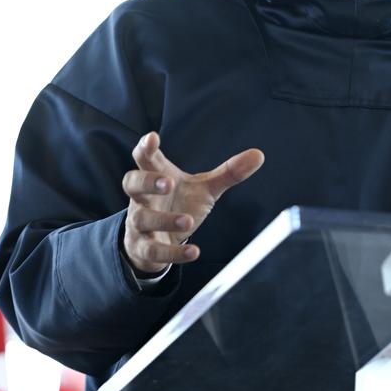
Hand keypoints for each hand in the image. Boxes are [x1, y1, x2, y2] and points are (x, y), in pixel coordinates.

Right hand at [121, 132, 263, 275]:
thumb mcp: (204, 187)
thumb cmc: (180, 203)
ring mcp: (140, 223)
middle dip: (147, 182)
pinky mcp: (144, 247)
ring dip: (163, 220)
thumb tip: (259, 154)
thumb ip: (229, 172)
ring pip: (141, 219)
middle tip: (167, 183)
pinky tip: (194, 252)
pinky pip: (153, 251)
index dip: (146, 147)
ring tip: (188, 221)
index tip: (152, 138)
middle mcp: (143, 197)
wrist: (157, 240)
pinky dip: (173, 252)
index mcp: (157, 175)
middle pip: (132, 183)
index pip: (145, 158)